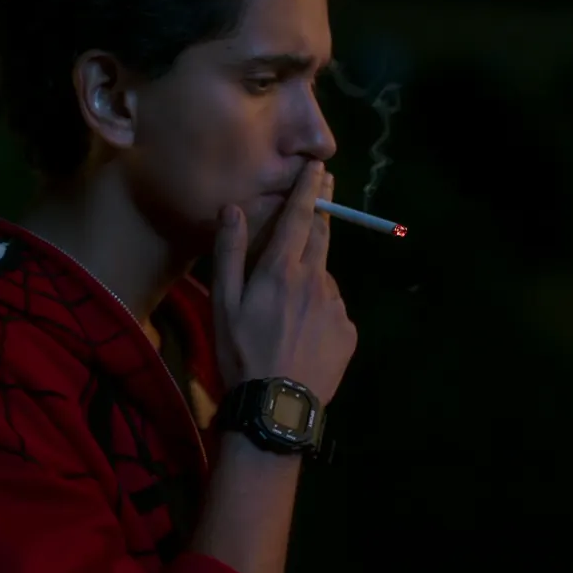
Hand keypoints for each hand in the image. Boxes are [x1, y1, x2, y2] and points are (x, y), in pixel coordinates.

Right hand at [212, 160, 357, 404]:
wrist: (277, 407)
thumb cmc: (240, 353)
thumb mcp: (223, 304)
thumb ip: (228, 254)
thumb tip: (232, 209)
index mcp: (282, 270)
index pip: (301, 217)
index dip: (310, 189)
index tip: (320, 166)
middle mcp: (316, 280)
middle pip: (322, 236)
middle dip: (322, 212)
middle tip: (323, 194)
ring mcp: (336, 307)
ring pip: (324, 278)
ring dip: (312, 276)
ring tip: (290, 307)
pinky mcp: (348, 332)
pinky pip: (333, 311)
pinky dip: (320, 311)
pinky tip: (303, 335)